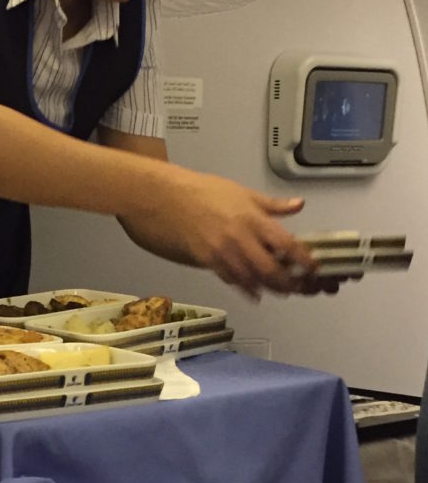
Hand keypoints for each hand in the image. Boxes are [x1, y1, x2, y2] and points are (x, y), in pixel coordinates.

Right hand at [122, 167, 317, 298]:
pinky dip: (244, 287)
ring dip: (267, 288)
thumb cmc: (203, 192)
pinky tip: (252, 289)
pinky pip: (231, 279)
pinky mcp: (208, 261)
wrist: (168, 198)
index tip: (313, 267)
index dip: (304, 260)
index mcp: (253, 218)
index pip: (287, 244)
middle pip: (272, 270)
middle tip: (296, 285)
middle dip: (287, 283)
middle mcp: (241, 238)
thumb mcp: (242, 192)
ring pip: (252, 280)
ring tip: (276, 290)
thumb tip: (299, 205)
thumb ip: (272, 205)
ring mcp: (223, 252)